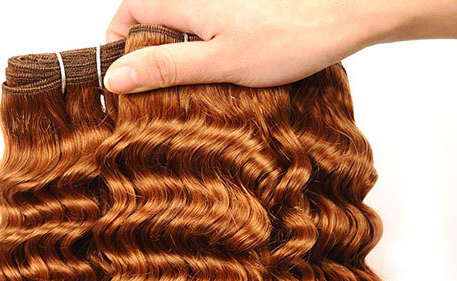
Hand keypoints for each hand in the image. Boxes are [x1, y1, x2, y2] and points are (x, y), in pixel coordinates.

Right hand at [104, 0, 456, 92]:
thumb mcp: (218, 62)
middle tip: (150, 96)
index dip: (117, 40)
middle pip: (153, 22)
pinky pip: (207, 40)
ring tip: (184, 95)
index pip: (131, 10)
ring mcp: (222, 13)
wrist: (340, 23)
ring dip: (173, 61)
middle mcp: (201, 3)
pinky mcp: (242, 25)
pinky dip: (201, 62)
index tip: (118, 76)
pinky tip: (217, 85)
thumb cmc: (287, 40)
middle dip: (144, 55)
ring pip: (181, 32)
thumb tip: (116, 77)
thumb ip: (167, 67)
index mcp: (188, 4)